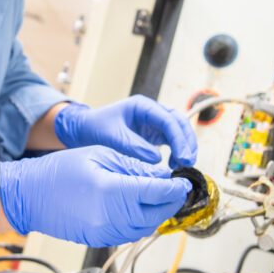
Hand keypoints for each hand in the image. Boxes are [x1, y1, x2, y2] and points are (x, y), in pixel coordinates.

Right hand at [0, 146, 189, 246]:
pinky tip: (141, 208)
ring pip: (146, 227)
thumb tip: (161, 176)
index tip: (184, 181)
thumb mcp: (100, 155)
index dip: (176, 188)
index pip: (157, 192)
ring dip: (158, 214)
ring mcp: (105, 232)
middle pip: (156, 214)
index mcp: (112, 190)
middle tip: (177, 189)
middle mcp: (111, 216)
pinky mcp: (100, 240)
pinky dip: (142, 222)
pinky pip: (131, 233)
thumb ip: (133, 167)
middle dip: (171, 202)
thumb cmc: (60, 171)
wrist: (29, 196)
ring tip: (162, 198)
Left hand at [52, 95, 197, 167]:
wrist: (85, 130)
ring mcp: (154, 123)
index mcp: (142, 106)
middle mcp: (152, 112)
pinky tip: (172, 165)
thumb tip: (157, 159)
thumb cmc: (96, 128)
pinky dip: (176, 152)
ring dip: (184, 148)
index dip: (178, 139)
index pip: (168, 120)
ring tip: (182, 166)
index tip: (183, 157)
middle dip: (187, 142)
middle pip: (179, 123)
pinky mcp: (153, 134)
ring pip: (178, 132)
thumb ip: (133, 146)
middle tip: (188, 162)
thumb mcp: (112, 136)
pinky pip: (171, 141)